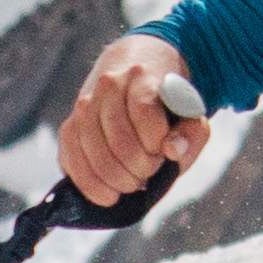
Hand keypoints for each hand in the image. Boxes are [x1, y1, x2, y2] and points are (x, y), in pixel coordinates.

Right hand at [60, 37, 209, 205]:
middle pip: (119, 141)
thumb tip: (172, 150)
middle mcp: (108, 86)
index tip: (163, 152)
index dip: (156, 145)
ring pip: (95, 155)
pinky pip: (72, 161)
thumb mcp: (190, 113)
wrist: (134, 68)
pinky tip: (109, 194)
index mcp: (141, 76)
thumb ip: (192, 134)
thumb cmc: (165, 102)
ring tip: (133, 182)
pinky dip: (91, 185)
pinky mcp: (69, 126)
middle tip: (149, 172)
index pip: (144, 115)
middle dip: (139, 169)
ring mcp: (84, 106)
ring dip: (117, 180)